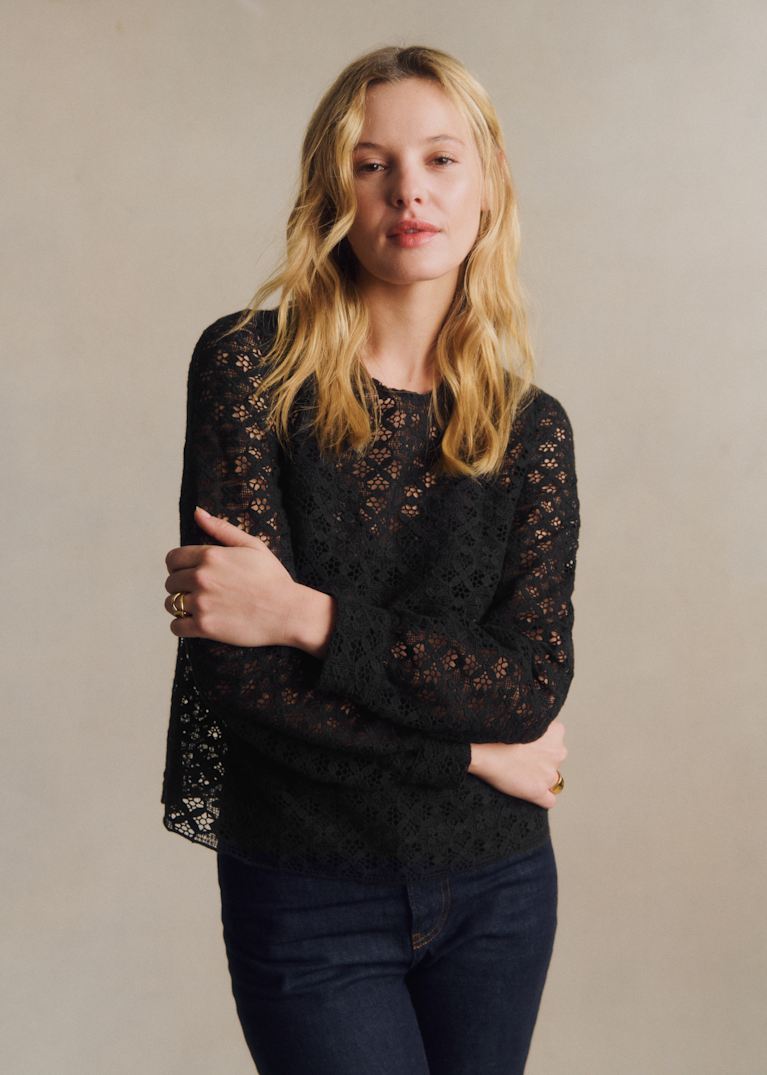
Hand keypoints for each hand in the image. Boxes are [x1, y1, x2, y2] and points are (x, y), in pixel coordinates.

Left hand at [164, 505, 302, 647]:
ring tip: (201, 608)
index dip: (179, 567)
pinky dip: (182, 626)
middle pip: (170, 582)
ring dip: (181, 607)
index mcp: (210, 555)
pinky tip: (197, 623)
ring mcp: (201, 603)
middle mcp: (201, 577)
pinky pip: (176, 627)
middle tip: (202, 593)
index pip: (173, 559)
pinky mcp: (204, 627)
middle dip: (182, 587)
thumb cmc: (273, 578)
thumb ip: (221, 528)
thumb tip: (197, 512)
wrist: (288, 612)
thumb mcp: (252, 545)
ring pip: (171, 604)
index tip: (191, 574)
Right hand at [468, 721, 567, 808]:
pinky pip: (549, 800)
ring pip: (553, 779)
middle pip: (555, 759)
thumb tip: (530, 720)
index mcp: (555, 732)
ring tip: (520, 774)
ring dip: (540, 778)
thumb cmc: (497, 730)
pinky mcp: (538, 792)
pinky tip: (526, 790)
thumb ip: (532, 718)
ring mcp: (549, 774)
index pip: (556, 737)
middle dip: (542, 760)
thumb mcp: (519, 714)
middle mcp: (557, 754)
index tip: (526, 741)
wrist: (483, 749)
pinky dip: (540, 797)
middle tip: (520, 758)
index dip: (540, 741)